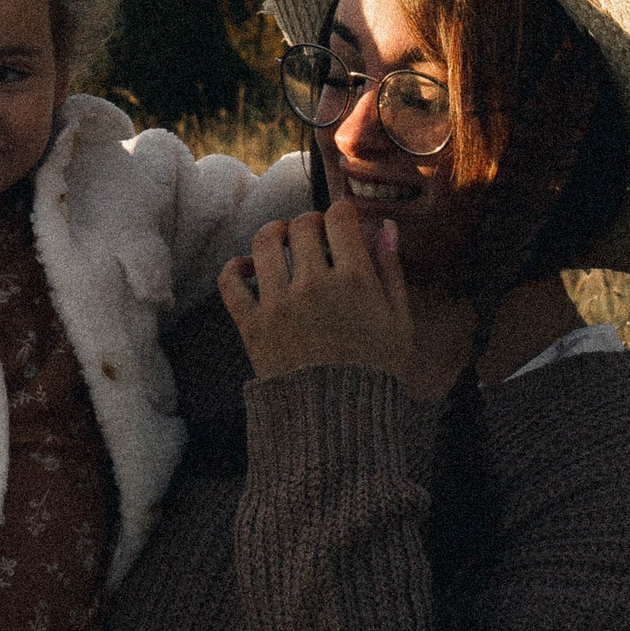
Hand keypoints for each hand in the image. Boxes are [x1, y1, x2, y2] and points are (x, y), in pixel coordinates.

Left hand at [219, 199, 415, 385]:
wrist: (338, 419)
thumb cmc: (376, 370)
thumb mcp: (399, 321)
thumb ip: (391, 269)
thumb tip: (384, 226)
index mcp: (355, 281)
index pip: (340, 219)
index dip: (341, 211)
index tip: (342, 219)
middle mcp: (313, 285)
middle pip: (301, 226)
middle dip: (310, 222)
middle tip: (315, 233)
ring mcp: (278, 304)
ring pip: (264, 243)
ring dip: (274, 232)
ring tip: (283, 239)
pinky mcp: (251, 324)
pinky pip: (230, 281)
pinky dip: (235, 267)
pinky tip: (249, 267)